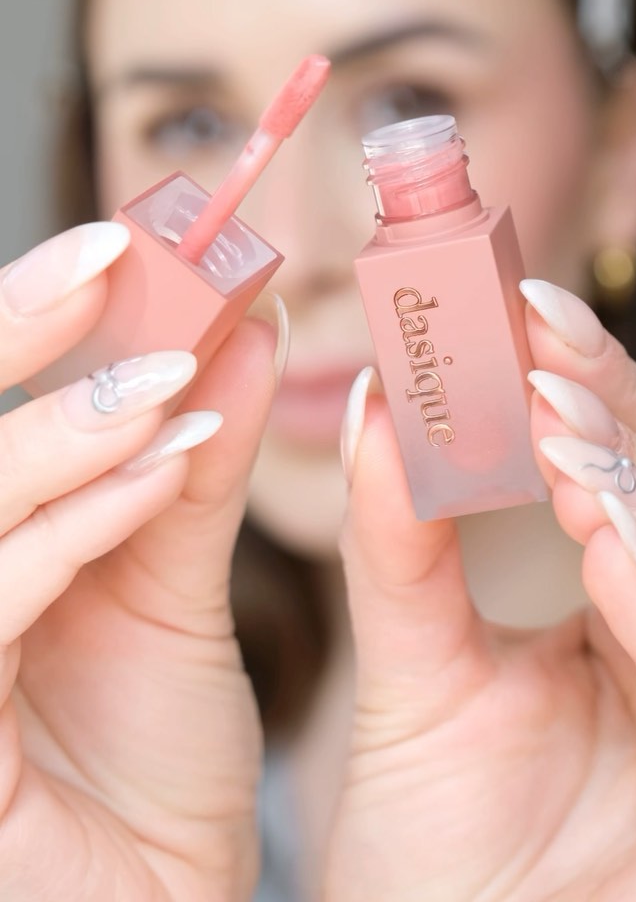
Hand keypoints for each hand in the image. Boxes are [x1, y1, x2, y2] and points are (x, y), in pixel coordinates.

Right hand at [0, 223, 280, 900]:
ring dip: (65, 426)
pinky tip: (162, 466)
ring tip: (168, 369)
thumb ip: (196, 464)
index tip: (118, 239)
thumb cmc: (148, 767)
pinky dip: (79, 522)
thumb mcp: (173, 586)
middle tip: (116, 255)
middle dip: (18, 333)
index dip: (25, 316)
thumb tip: (243, 329)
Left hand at [325, 279, 635, 900]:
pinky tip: (614, 542)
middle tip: (547, 368)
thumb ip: (400, 547)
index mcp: (629, 616)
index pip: (632, 473)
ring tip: (569, 443)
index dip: (595, 387)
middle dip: (629, 427)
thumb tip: (373, 404)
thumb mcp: (412, 677)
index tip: (529, 309)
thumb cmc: (435, 852)